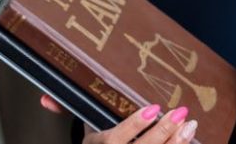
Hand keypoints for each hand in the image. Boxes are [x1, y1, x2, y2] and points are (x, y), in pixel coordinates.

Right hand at [40, 96, 197, 143]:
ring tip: (189, 125)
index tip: (153, 108)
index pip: (115, 140)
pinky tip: (190, 139)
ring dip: (175, 143)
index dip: (134, 125)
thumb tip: (45, 98)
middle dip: (161, 133)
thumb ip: (68, 110)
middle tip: (179, 114)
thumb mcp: (85, 130)